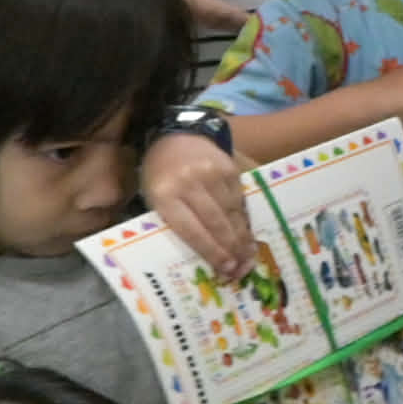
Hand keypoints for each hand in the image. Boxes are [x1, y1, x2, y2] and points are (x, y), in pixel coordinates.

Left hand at [146, 129, 253, 272]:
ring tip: (248, 255)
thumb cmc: (160, 174)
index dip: (210, 251)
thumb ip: (173, 222)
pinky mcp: (229, 167)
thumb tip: (202, 255)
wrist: (176, 135)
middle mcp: (190, 183)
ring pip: (232, 212)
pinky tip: (247, 232)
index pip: (191, 230)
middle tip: (241, 268)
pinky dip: (244, 217)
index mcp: (165, 194)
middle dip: (230, 249)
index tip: (225, 268)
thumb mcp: (154, 198)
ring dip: (241, 236)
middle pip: (216, 222)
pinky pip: (240, 198)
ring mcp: (212, 173)